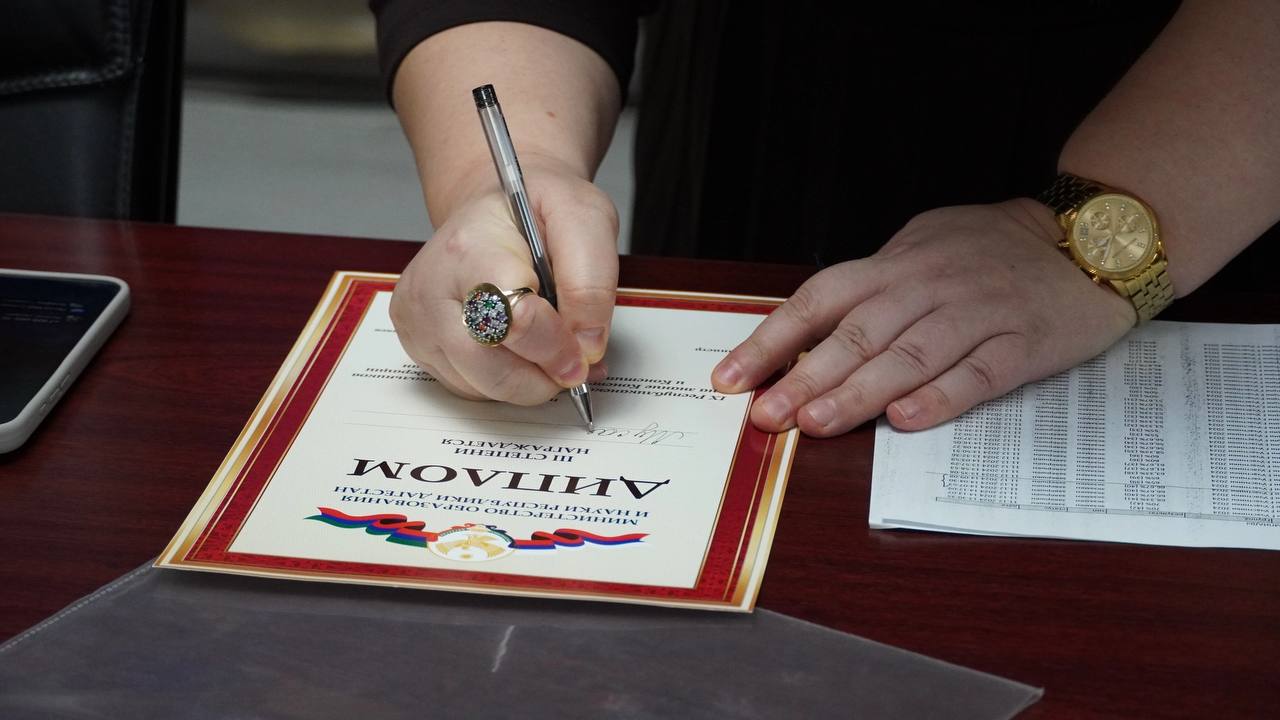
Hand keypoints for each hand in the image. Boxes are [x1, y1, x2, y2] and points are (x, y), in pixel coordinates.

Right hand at [391, 157, 617, 403]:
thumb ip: (592, 282)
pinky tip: (521, 351)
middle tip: (572, 361)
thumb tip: (585, 347)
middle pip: (489, 366)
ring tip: (549, 348)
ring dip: (528, 381)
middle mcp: (431, 287)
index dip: (555, 345)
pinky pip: (470, 389)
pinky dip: (506, 382)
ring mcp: (418, 321)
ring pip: (481, 387)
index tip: (584, 352)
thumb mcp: (585, 220)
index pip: (508, 317)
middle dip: (543, 375)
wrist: (495, 209)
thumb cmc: (537, 211)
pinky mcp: (418, 346)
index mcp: (469, 248)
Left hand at [711, 199, 1136, 435]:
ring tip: (816, 424)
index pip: (820, 300)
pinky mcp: (1023, 344)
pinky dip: (941, 398)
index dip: (771, 339)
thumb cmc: (992, 249)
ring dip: (858, 392)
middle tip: (767, 414)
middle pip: (857, 333)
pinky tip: (905, 421)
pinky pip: (977, 373)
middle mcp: (930, 286)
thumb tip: (806, 333)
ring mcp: (977, 313)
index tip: (731, 378)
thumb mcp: (923, 246)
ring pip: (909, 356)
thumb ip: (872, 288)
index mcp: (896, 264)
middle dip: (804, 376)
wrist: (1089, 239)